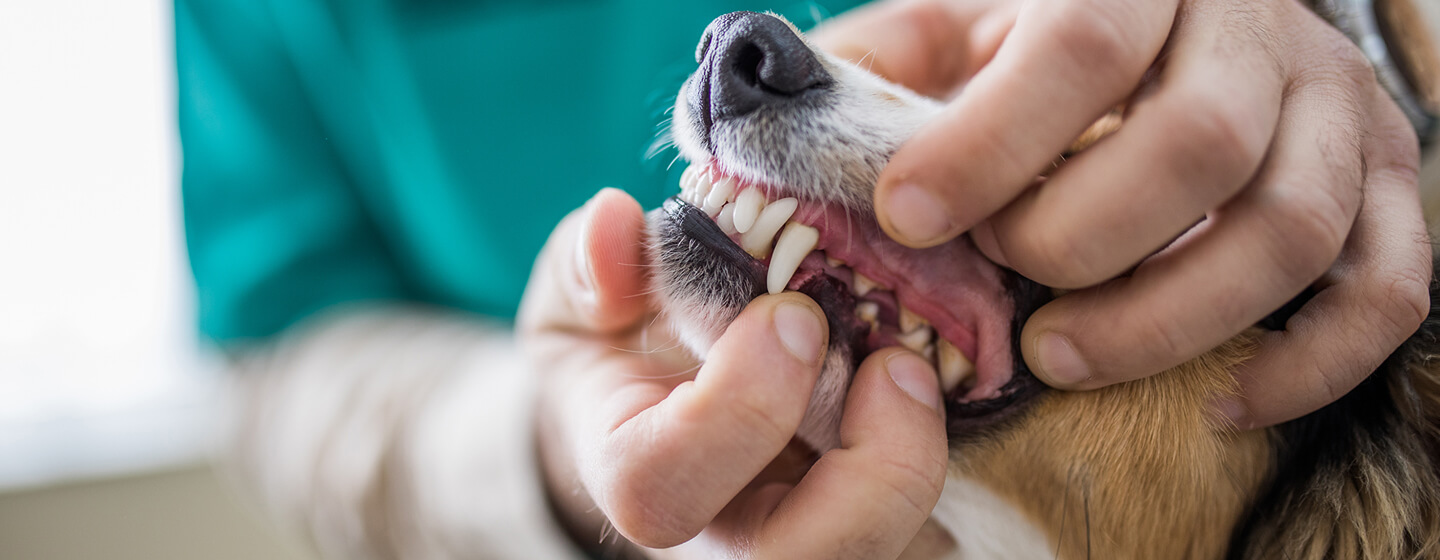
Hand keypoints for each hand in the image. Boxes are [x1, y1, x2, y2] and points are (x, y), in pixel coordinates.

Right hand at [518, 188, 950, 557]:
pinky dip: (941, 460)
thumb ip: (589, 264)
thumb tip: (616, 223)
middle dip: (869, 470)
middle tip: (898, 364)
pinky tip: (942, 385)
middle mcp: (719, 533)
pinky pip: (921, 531)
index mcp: (634, 473)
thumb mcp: (581, 293)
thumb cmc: (617, 341)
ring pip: (871, 553)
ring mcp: (795, 536)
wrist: (651, 400)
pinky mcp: (859, 526)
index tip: (791, 313)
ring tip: (920, 371)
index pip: (664, 488)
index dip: (737, 410)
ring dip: (919, 467)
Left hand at [814, 0, 1429, 427]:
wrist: (1188, 26)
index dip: (991, 142)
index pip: (1084, 43)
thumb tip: (793, 126)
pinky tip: (1216, 401)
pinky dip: (1304, 366)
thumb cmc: (1050, 42)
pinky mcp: (1385, 191)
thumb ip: (887, 60)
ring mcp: (1338, 111)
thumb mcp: (963, 22)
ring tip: (1060, 354)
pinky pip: (1383, 294)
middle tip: (1000, 276)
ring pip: (1290, 230)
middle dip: (1077, 238)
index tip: (907, 213)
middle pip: (1198, 144)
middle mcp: (1260, 28)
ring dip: (1166, 318)